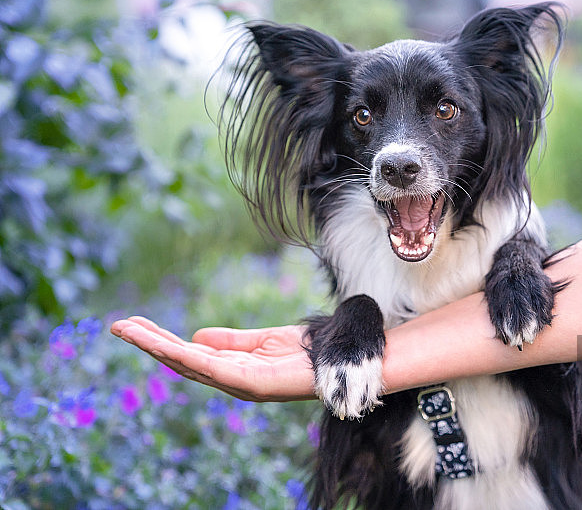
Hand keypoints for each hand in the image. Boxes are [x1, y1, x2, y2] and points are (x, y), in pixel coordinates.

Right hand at [110, 317, 315, 401]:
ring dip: (159, 348)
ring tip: (131, 331)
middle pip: (181, 360)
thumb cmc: (304, 353)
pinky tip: (168, 346)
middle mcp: (230, 379)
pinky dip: (189, 358)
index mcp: (230, 368)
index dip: (159, 340)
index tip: (132, 324)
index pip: (187, 354)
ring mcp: (240, 384)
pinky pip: (215, 369)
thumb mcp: (261, 340)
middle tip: (118, 326)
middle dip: (149, 343)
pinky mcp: (254, 384)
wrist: (337, 360)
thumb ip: (230, 340)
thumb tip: (195, 335)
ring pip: (190, 364)